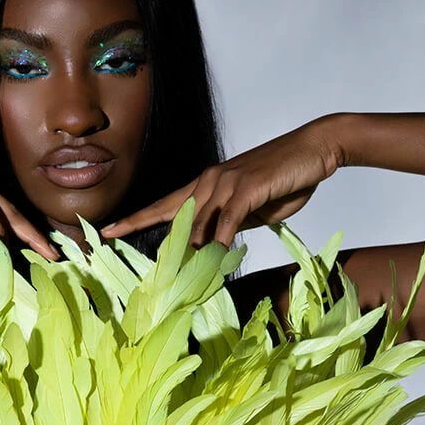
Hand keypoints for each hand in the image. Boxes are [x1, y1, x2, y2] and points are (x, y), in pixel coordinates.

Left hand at [101, 117, 342, 248]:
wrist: (315, 149)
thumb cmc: (285, 179)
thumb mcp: (252, 209)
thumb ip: (231, 224)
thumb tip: (216, 246)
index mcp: (206, 186)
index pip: (164, 206)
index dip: (136, 219)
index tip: (109, 231)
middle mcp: (209, 181)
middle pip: (173, 215)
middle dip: (153, 239)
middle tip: (136, 262)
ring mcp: (227, 182)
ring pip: (198, 222)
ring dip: (192, 251)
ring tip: (185, 276)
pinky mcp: (247, 187)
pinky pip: (227, 219)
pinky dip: (220, 240)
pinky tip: (216, 256)